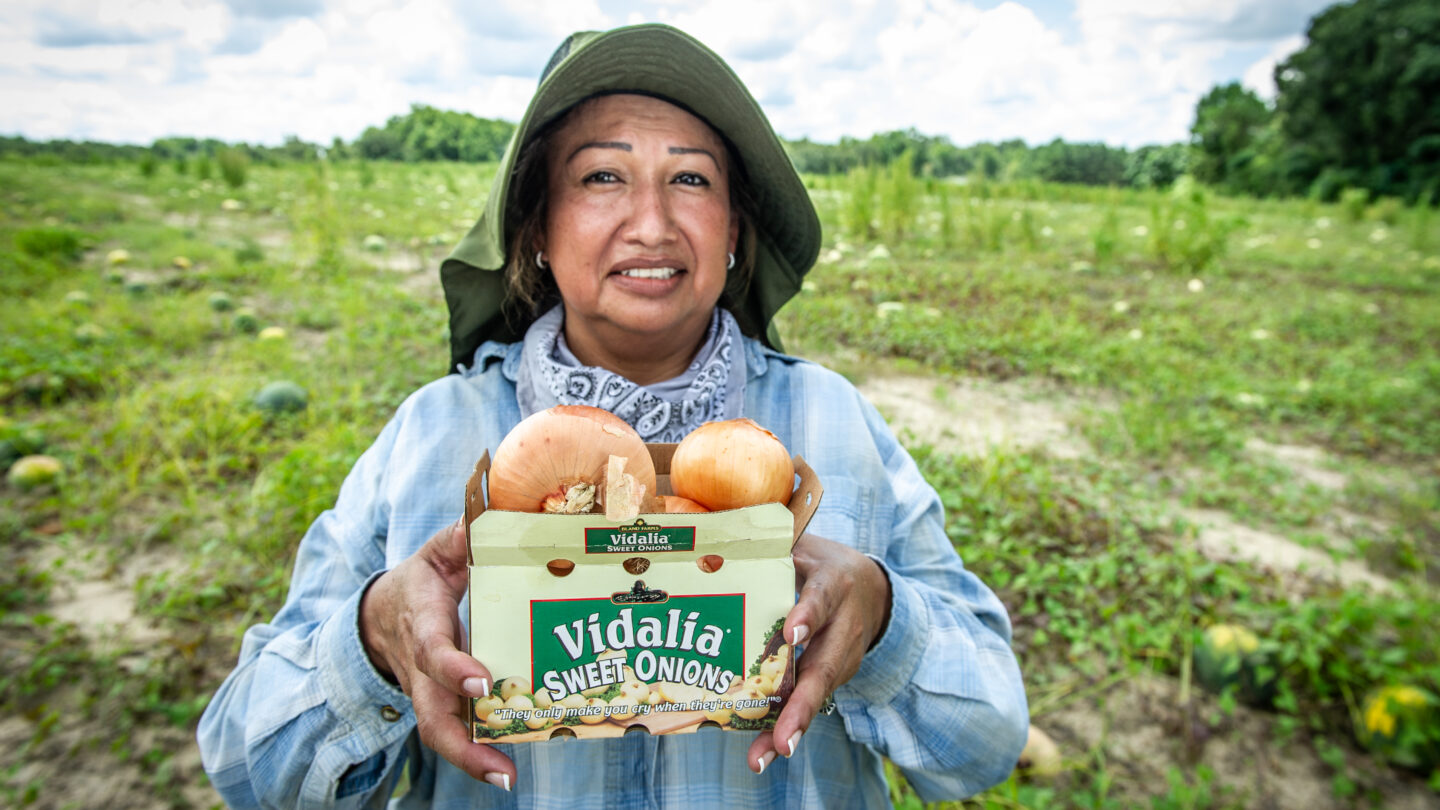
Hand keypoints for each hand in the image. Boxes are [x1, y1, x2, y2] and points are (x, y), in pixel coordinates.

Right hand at [360, 519, 514, 790]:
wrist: (379, 616)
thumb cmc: (421, 582)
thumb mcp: (436, 552)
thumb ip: (460, 537)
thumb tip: (480, 518)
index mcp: (421, 622)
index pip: (432, 650)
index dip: (453, 668)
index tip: (480, 682)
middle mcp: (420, 667)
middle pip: (432, 715)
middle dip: (463, 745)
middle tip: (501, 767)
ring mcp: (427, 692)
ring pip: (440, 733)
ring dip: (472, 760)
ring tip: (508, 777)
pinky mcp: (440, 705)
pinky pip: (455, 732)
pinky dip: (479, 752)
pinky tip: (509, 765)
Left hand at [746, 532, 891, 773]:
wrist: (873, 588)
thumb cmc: (822, 564)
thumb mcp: (805, 545)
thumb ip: (772, 547)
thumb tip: (717, 541)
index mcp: (834, 584)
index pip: (821, 599)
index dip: (807, 615)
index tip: (790, 634)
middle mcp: (843, 626)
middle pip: (825, 667)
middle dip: (802, 704)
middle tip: (783, 737)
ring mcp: (843, 656)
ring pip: (819, 692)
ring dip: (795, 725)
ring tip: (772, 754)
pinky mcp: (835, 675)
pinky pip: (812, 700)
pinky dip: (791, 725)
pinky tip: (766, 750)